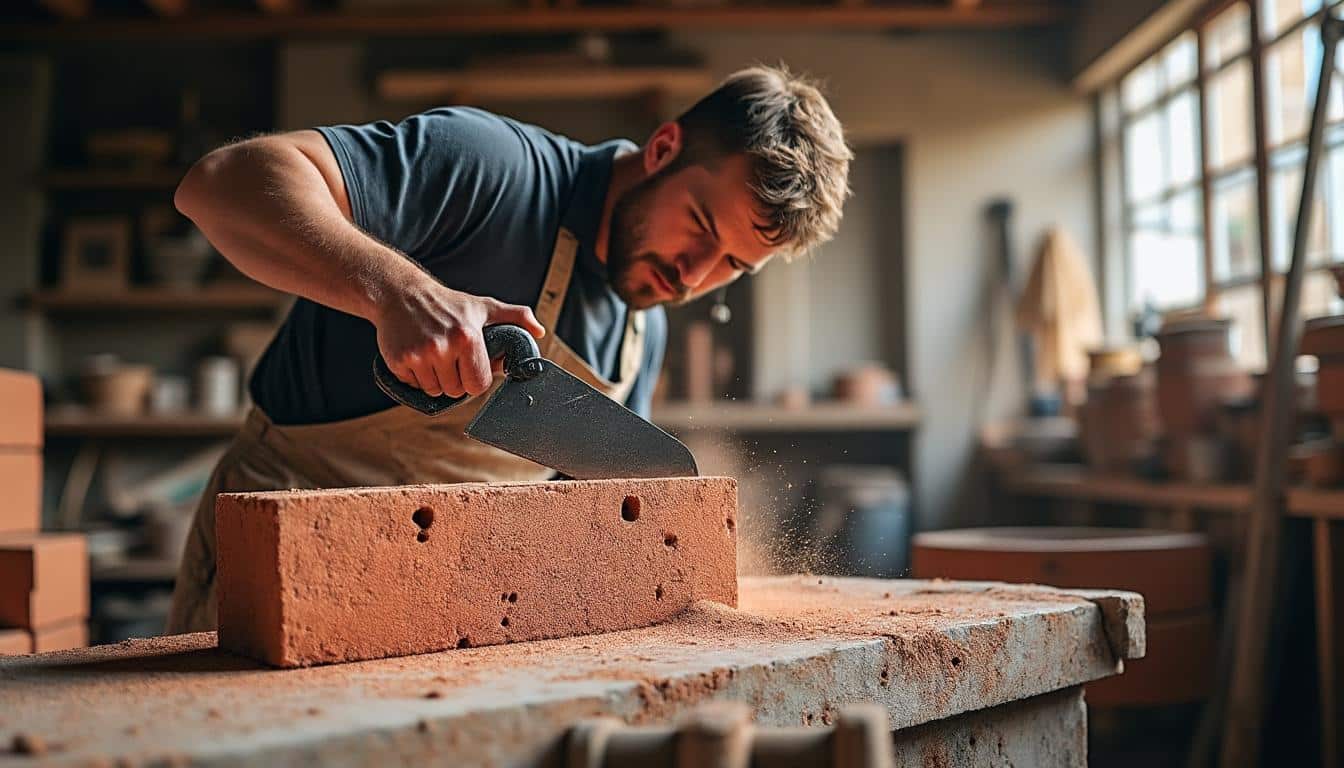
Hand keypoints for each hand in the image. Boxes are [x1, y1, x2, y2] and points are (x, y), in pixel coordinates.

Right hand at [375, 275, 544, 398]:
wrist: (401, 292)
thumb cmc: (447, 302)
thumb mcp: (483, 306)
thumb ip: (515, 317)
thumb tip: (539, 331)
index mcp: (468, 337)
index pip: (478, 385)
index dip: (475, 379)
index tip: (469, 367)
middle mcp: (443, 347)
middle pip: (455, 391)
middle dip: (454, 380)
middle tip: (449, 359)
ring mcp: (419, 355)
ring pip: (434, 391)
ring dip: (435, 380)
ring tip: (433, 356)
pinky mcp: (399, 361)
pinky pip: (413, 386)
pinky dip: (415, 376)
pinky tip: (417, 355)